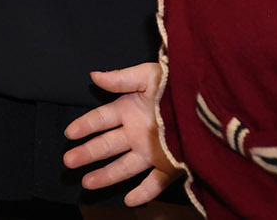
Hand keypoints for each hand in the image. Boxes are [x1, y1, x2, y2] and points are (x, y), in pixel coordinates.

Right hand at [62, 62, 180, 205]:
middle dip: (87, 153)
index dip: (84, 125)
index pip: (100, 119)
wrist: (207, 104)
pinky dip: (143, 193)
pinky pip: (154, 182)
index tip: (69, 133)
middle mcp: (136, 133)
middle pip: (106, 145)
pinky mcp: (169, 166)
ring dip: (105, 175)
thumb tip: (94, 76)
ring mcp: (152, 151)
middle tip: (68, 161)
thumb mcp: (149, 76)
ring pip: (124, 166)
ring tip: (87, 183)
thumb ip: (121, 79)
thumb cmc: (176, 85)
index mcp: (130, 110)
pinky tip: (129, 200)